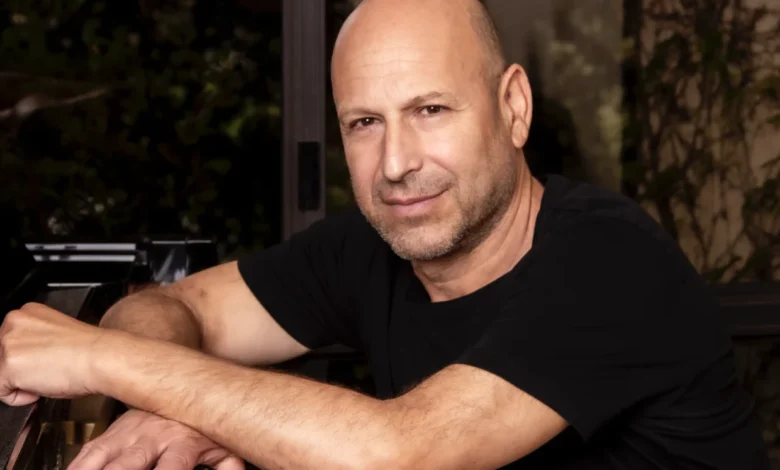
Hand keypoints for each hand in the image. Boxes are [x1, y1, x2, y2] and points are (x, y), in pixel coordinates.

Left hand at [0, 302, 104, 405]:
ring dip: (20, 382)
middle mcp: (13, 322)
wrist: (103, 358)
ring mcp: (8, 343)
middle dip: (20, 370)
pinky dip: (19, 397)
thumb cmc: (90, 351)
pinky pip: (1, 392)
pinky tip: (41, 387)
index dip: (26, 358)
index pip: (8, 343)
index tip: (41, 362)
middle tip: (46, 371)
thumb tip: (27, 360)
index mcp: (28, 312)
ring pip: (0, 374)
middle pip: (1, 356)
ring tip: (46, 377)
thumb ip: (35, 341)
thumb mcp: (57, 335)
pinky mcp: (7, 365)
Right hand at [68, 409, 243, 469]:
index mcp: (181, 442)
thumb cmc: (199, 423)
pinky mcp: (110, 434)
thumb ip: (228, 465)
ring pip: (99, 456)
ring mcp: (127, 434)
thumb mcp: (221, 443)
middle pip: (126, 465)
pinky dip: (76, 465)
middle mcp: (151, 437)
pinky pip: (87, 452)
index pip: (172, 468)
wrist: (180, 384)